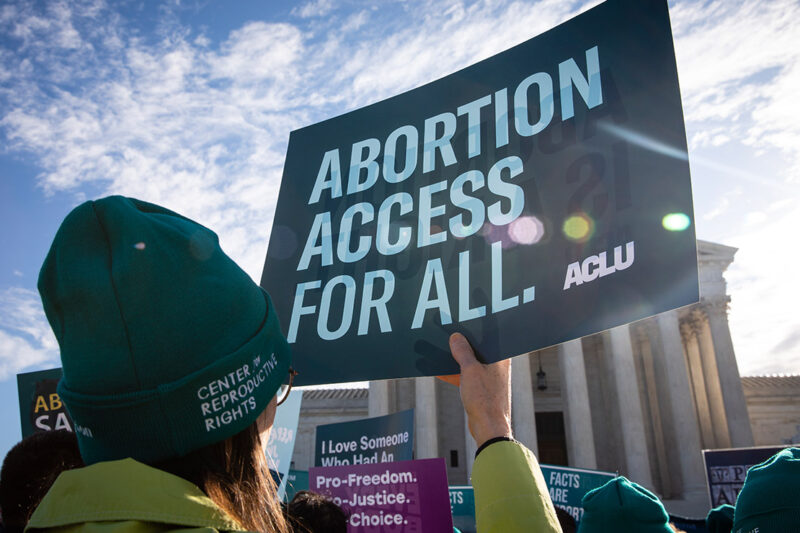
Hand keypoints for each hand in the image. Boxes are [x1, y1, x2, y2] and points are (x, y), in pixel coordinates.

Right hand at [446, 332, 511, 446]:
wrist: (488, 428)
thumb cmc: (485, 399)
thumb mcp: (470, 370)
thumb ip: (462, 351)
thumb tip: (456, 337)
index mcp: (501, 358)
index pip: (489, 336)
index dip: (476, 328)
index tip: (462, 321)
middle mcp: (497, 366)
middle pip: (477, 349)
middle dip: (462, 344)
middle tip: (447, 334)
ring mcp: (489, 378)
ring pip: (470, 363)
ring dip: (456, 359)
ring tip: (440, 350)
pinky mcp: (481, 389)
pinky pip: (466, 376)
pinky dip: (455, 373)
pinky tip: (438, 369)